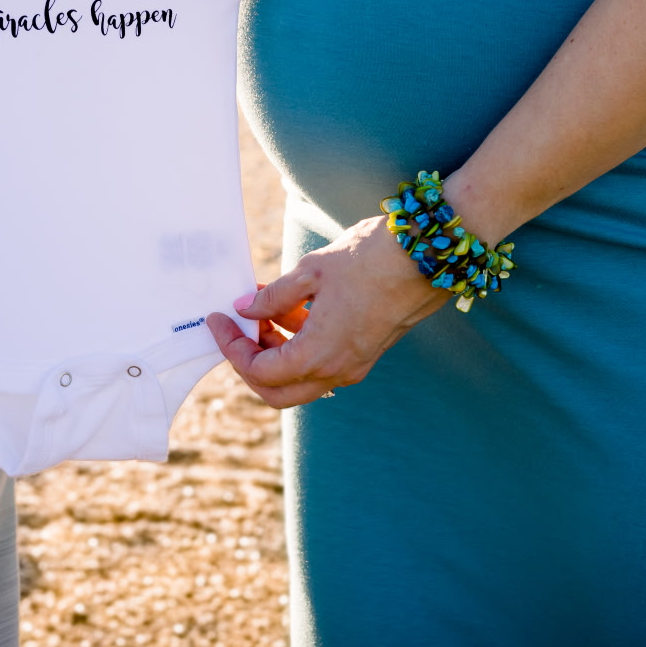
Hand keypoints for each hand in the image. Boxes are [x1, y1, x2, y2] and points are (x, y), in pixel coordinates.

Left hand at [206, 216, 448, 407]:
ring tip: (260, 309)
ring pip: (300, 379)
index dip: (231, 348)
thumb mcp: (311, 271)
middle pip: (277, 392)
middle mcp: (337, 370)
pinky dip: (299, 344)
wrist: (428, 254)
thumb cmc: (370, 258)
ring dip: (275, 353)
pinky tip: (290, 308)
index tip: (217, 320)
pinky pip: (321, 363)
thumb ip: (273, 297)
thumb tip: (245, 311)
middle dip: (249, 363)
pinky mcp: (364, 352)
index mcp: (319, 354)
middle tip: (235, 329)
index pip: (259, 371)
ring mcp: (354, 364)